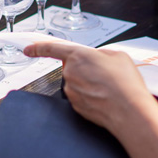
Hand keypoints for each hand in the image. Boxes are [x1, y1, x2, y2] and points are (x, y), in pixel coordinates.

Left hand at [24, 42, 151, 132]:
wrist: (128, 110)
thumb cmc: (125, 82)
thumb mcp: (117, 56)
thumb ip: (101, 54)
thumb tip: (97, 59)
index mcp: (78, 56)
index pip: (52, 48)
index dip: (38, 48)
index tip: (28, 49)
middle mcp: (70, 74)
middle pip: (72, 68)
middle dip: (86, 70)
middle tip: (105, 75)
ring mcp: (71, 92)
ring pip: (78, 83)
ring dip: (90, 84)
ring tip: (109, 88)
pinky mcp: (76, 106)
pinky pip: (82, 97)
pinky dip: (92, 97)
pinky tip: (106, 98)